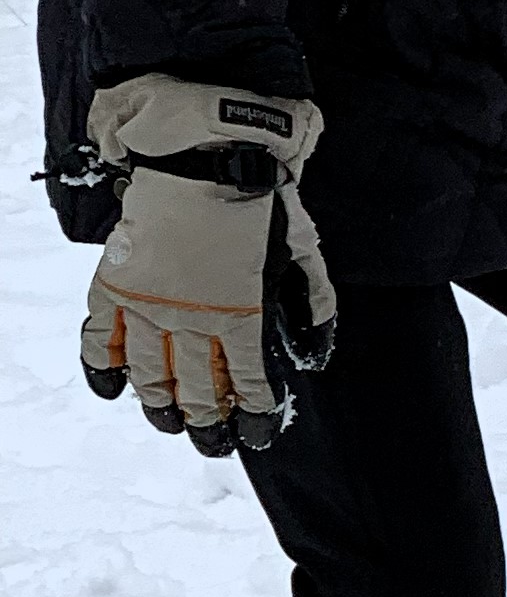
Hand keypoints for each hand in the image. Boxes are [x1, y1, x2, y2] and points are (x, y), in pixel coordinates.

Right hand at [80, 76, 335, 455]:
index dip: (254, 413)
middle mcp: (188, 317)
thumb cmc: (259, 199)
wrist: (205, 154)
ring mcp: (146, 304)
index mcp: (239, 311)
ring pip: (149, 376)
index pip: (248, 382)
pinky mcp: (115, 285)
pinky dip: (103, 369)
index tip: (258, 432)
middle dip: (209, 423)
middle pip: (196, 390)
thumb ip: (313, 300)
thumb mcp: (302, 248)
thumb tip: (318, 347)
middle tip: (215, 442)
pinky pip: (98, 340)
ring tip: (173, 424)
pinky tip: (115, 388)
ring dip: (162, 407)